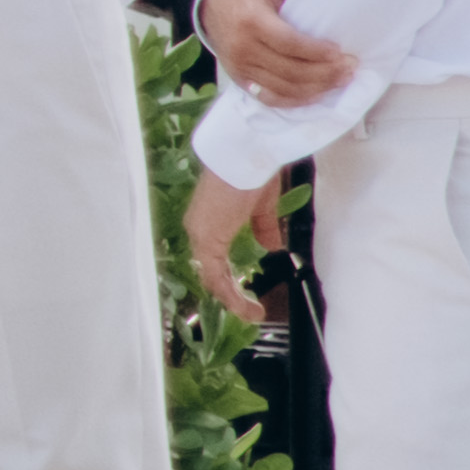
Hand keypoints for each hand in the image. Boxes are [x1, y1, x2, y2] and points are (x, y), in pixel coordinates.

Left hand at [186, 163, 283, 329]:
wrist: (246, 157)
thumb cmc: (253, 173)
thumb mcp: (260, 207)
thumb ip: (263, 228)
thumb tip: (272, 247)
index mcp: (209, 220)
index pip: (213, 258)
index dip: (227, 279)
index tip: (244, 295)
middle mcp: (198, 229)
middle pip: (210, 271)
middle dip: (229, 294)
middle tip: (249, 310)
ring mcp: (199, 234)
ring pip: (212, 277)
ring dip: (232, 299)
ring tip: (251, 313)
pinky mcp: (207, 239)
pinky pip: (215, 275)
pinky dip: (230, 294)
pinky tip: (245, 306)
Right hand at [197, 0, 354, 109]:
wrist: (212, 6)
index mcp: (251, 21)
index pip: (288, 43)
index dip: (316, 52)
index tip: (339, 53)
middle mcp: (243, 47)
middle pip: (290, 70)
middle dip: (324, 73)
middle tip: (349, 69)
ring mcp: (240, 66)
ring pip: (284, 87)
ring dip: (316, 88)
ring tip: (340, 81)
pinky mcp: (240, 79)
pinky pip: (270, 97)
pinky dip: (295, 100)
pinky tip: (315, 95)